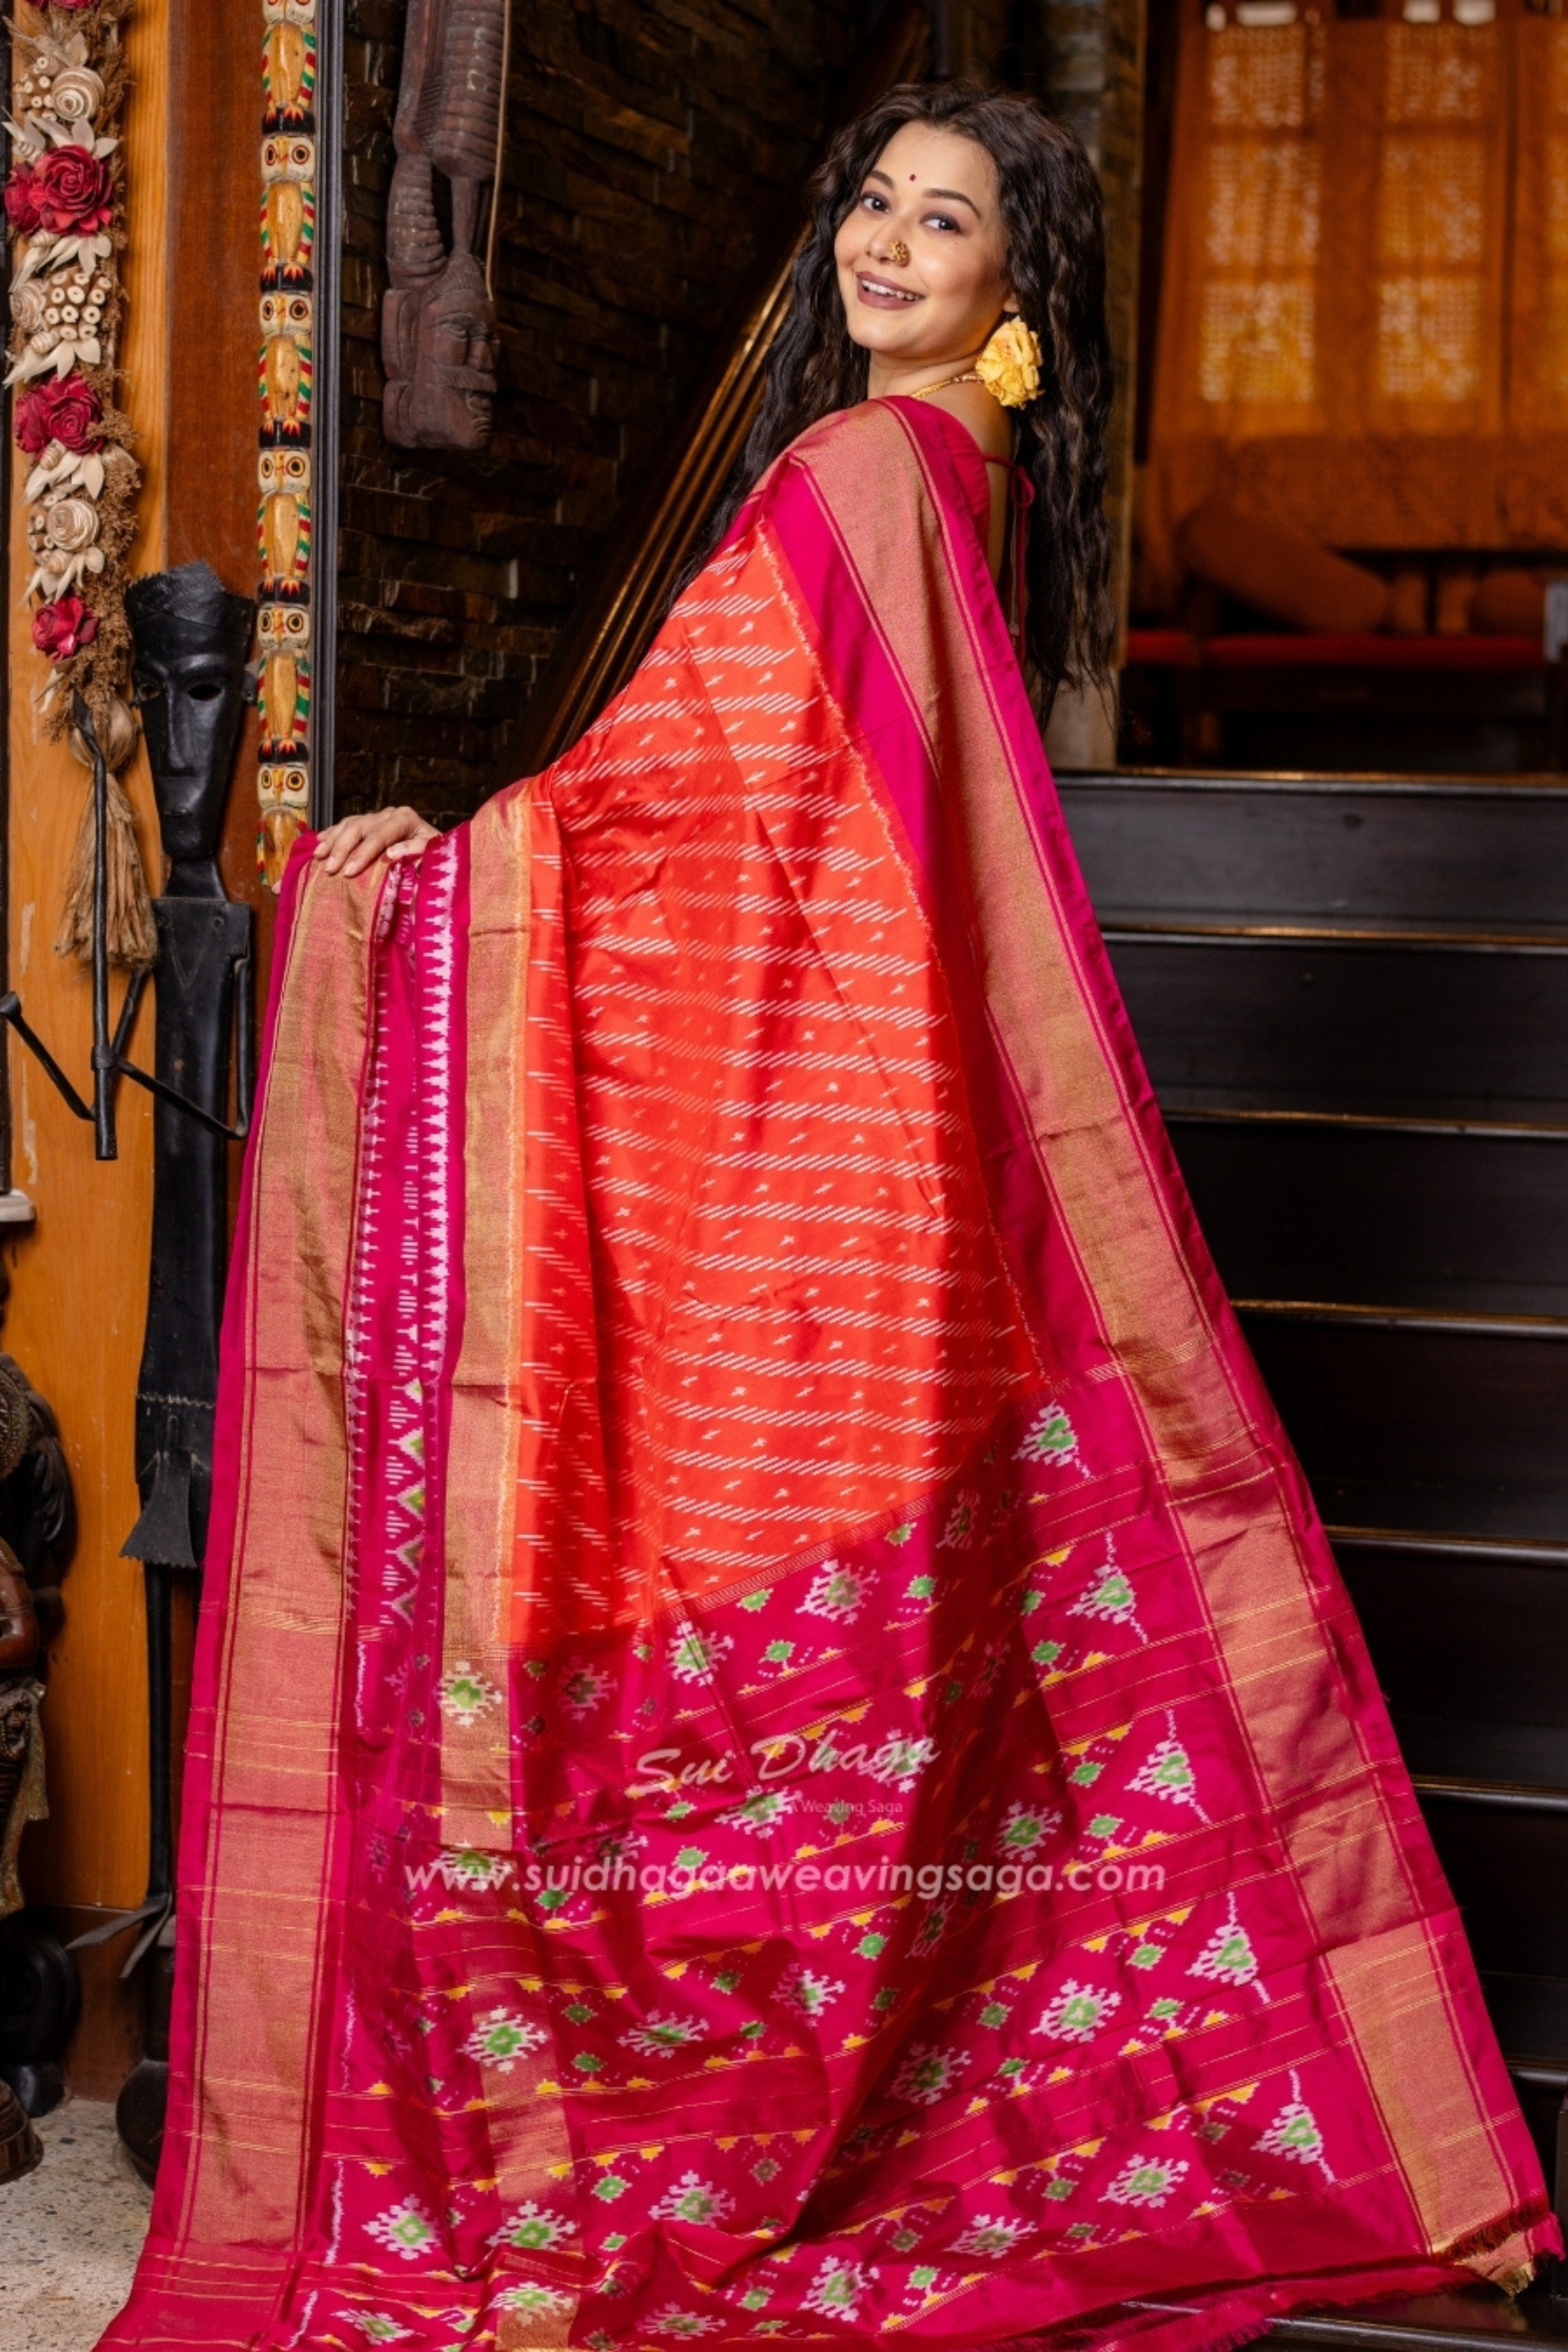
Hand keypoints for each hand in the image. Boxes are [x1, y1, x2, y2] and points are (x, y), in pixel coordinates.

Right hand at [313, 805, 438, 875]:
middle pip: (359, 828)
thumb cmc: (435, 855)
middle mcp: (388, 814)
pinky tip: (318, 843)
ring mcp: (376, 817)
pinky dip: (331, 834)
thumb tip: (391, 853)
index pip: (379, 835)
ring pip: (348, 824)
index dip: (362, 854)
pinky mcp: (368, 822)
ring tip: (317, 857)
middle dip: (342, 848)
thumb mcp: (433, 853)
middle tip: (330, 869)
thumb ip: (417, 851)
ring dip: (331, 840)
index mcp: (404, 818)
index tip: (348, 872)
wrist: (438, 850)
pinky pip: (345, 825)